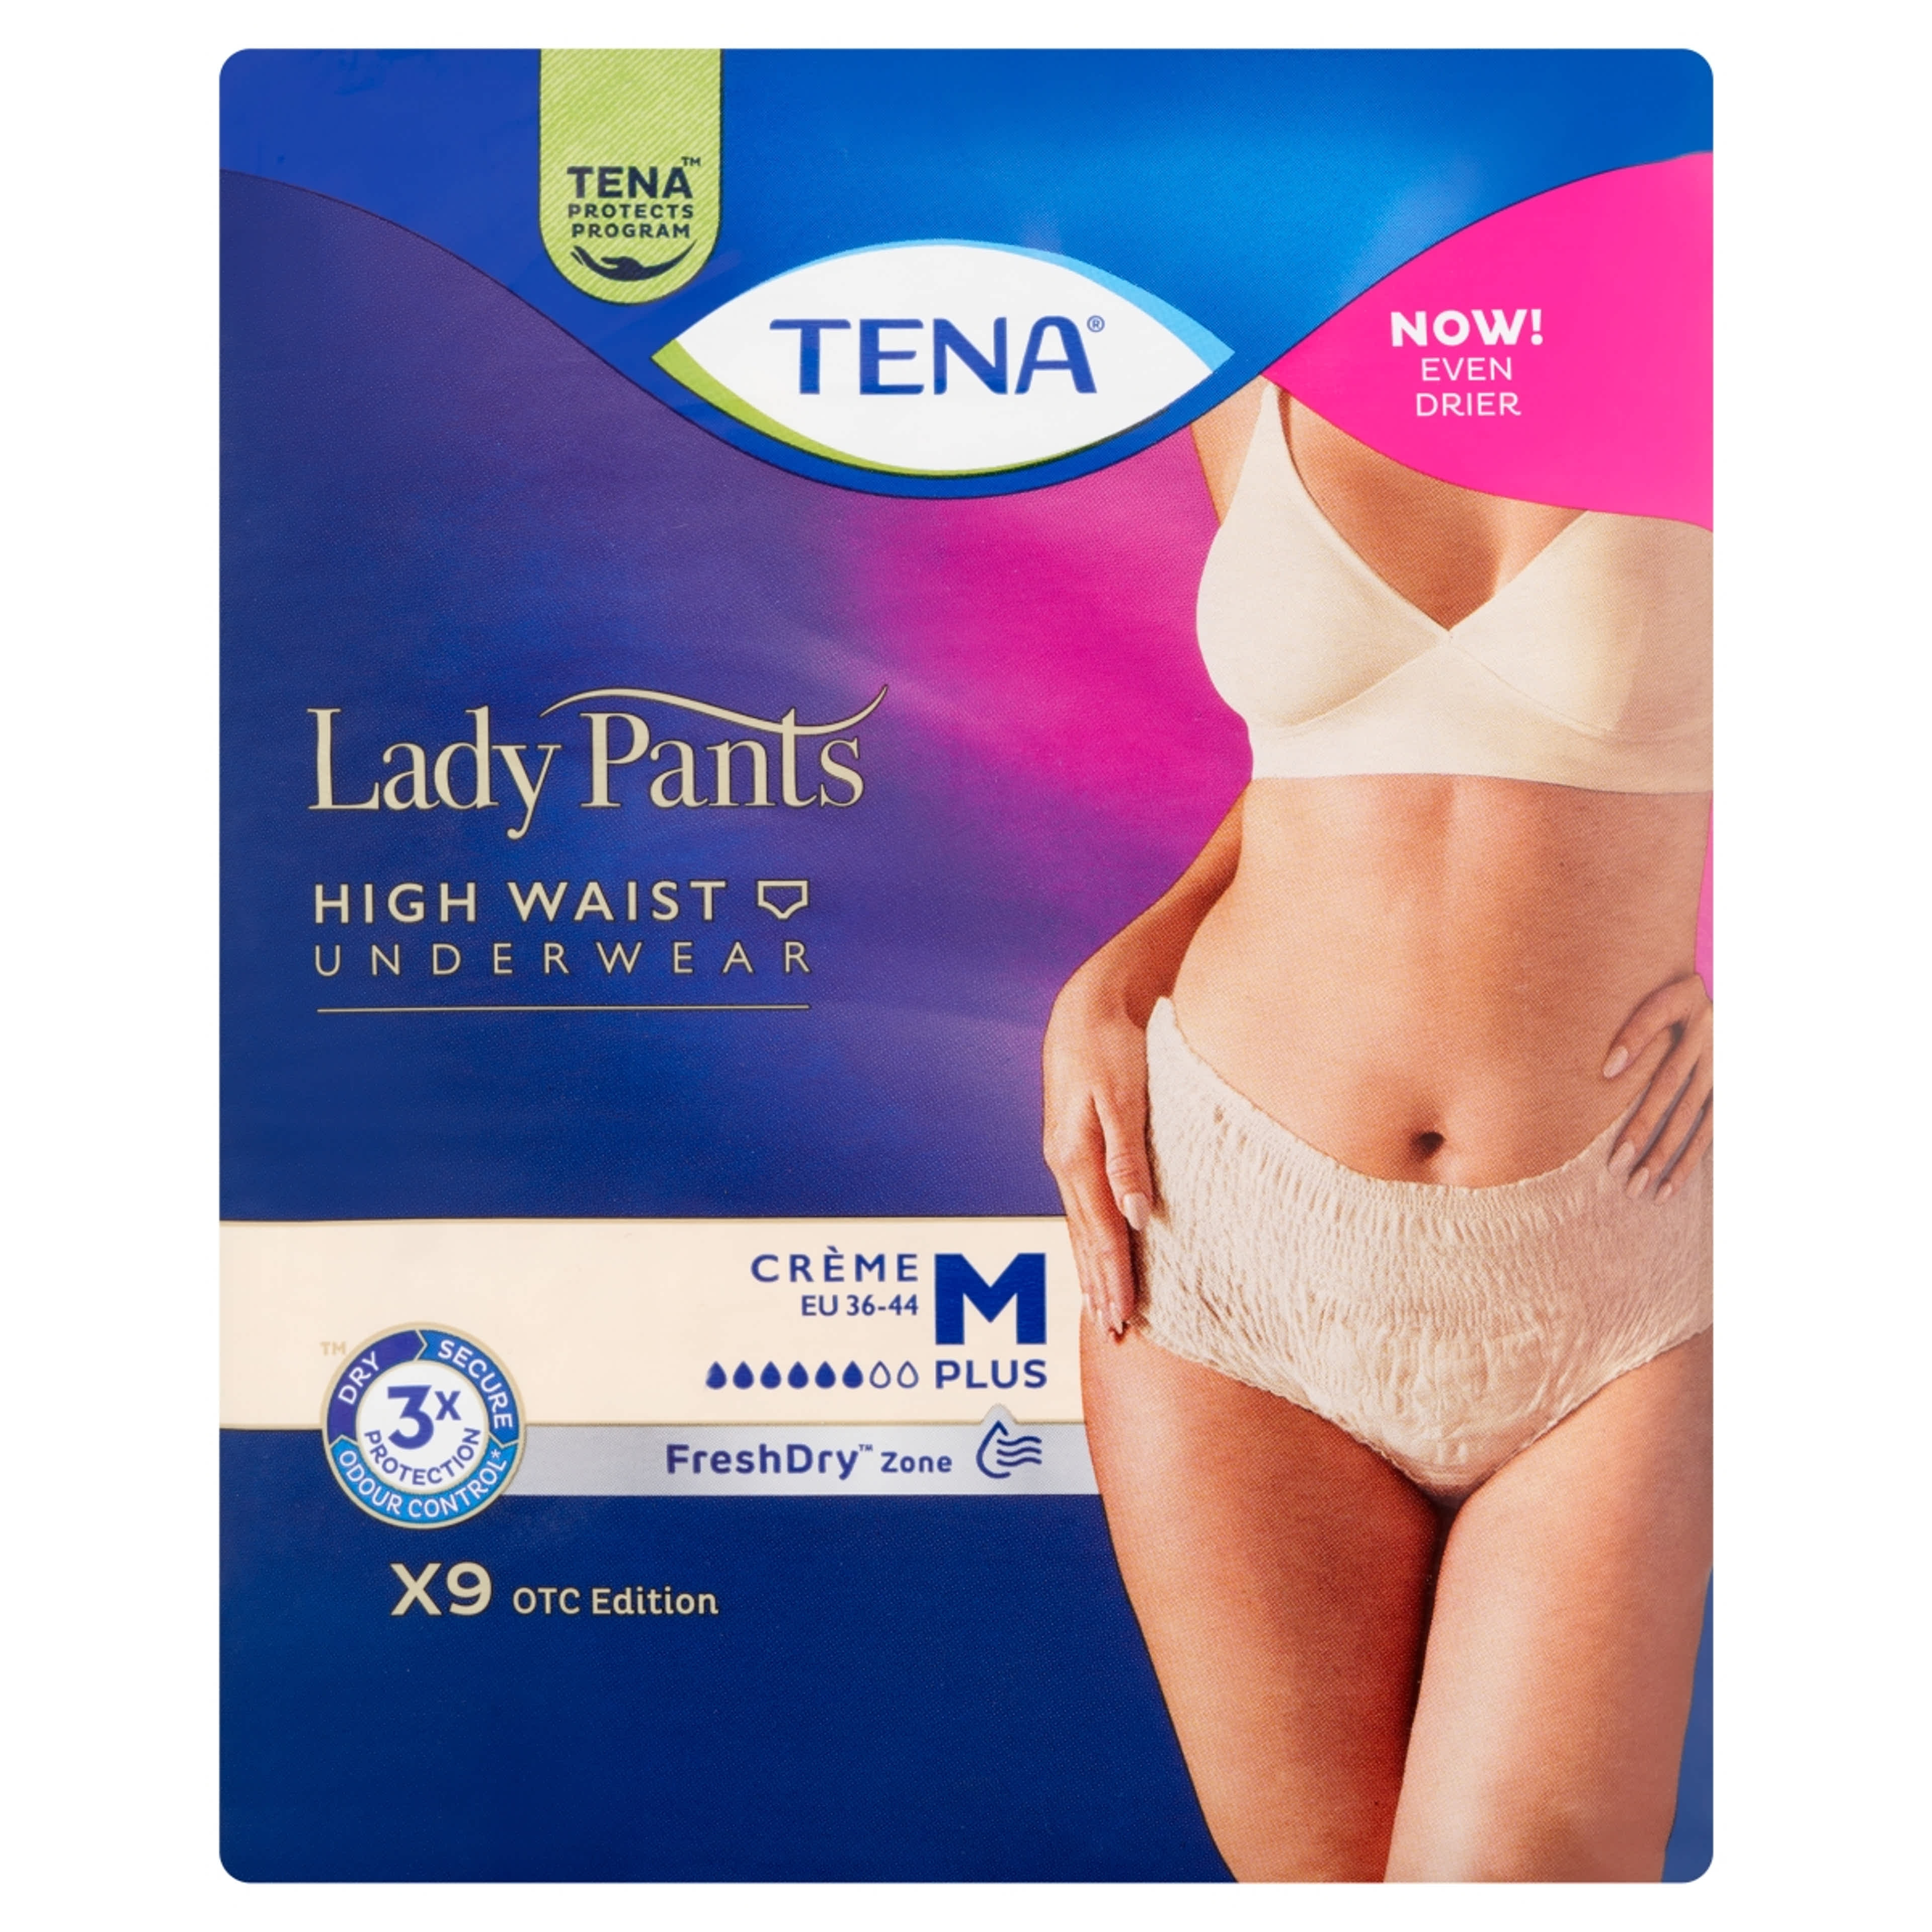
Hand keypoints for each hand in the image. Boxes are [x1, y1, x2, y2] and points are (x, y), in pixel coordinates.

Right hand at [1042, 962, 1154, 1336]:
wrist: (1091, 1003)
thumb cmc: (1114, 1044)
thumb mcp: (1124, 1096)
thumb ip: (1129, 1158)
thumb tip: (1138, 1217)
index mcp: (1074, 1156)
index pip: (1099, 1233)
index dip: (1113, 1278)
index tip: (1125, 1320)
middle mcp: (1064, 1162)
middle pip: (1085, 1237)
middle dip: (1099, 1286)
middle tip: (1113, 1334)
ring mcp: (1067, 1155)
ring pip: (1081, 1225)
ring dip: (1091, 1268)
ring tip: (1101, 1309)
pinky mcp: (1077, 1145)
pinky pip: (1082, 1205)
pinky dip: (1089, 1237)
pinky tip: (1095, 1251)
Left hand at [1602, 973, 1712, 1201]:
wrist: (1724, 997)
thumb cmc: (1675, 997)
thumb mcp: (1659, 992)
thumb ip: (1635, 1022)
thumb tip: (1607, 1069)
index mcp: (1686, 1005)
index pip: (1655, 1017)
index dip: (1634, 1040)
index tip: (1607, 1071)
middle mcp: (1709, 1037)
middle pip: (1672, 1085)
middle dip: (1645, 1127)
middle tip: (1617, 1165)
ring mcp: (1722, 1066)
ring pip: (1695, 1116)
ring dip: (1669, 1154)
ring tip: (1643, 1189)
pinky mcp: (1729, 1089)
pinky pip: (1711, 1129)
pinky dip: (1691, 1159)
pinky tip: (1671, 1185)